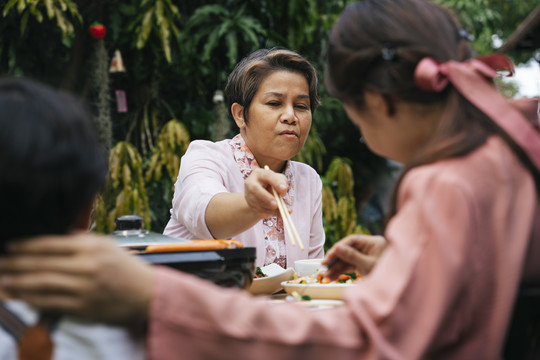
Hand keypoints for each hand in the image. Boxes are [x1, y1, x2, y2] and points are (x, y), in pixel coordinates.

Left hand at [0, 233, 154, 323]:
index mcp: (91, 246)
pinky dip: (33, 299)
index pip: (50, 243)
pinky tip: (22, 295)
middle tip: (1, 263)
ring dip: (19, 282)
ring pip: (42, 284)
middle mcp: (87, 265)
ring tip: (4, 280)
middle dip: (16, 264)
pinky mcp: (84, 307)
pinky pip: (51, 302)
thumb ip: (80, 240)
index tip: (11, 246)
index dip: (26, 245)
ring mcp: (85, 288)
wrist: (146, 292)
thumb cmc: (126, 267)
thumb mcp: (106, 245)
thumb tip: (52, 238)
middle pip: (41, 264)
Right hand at [244, 167, 287, 218]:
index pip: (267, 175)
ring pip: (257, 203)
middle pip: (255, 189)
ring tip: (283, 212)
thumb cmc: (273, 184)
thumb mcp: (280, 180)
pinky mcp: (250, 206)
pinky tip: (279, 214)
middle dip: (266, 198)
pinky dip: (270, 213)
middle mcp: (251, 182)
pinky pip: (259, 211)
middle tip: (276, 205)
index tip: (284, 189)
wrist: (263, 194)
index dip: (275, 182)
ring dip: (270, 209)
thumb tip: (283, 191)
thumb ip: (283, 183)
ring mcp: (248, 195)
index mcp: (259, 173)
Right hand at [322, 234, 385, 280]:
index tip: (329, 255)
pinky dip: (341, 272)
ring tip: (326, 276)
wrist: (396, 290)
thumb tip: (337, 247)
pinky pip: (349, 266)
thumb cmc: (387, 274)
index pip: (352, 240)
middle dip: (335, 260)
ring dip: (335, 268)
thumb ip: (352, 256)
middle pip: (347, 250)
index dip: (339, 247)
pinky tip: (332, 277)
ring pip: (347, 260)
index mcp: (373, 242)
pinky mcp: (363, 265)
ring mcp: (365, 256)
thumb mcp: (368, 265)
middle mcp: (369, 248)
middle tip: (323, 266)